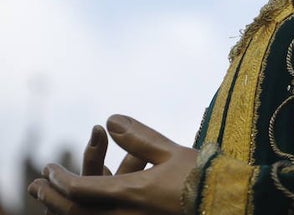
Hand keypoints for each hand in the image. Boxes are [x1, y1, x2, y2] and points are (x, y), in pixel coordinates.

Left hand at [28, 115, 196, 214]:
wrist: (223, 202)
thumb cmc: (200, 176)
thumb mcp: (169, 151)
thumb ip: (138, 137)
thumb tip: (110, 119)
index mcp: (129, 195)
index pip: (80, 190)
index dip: (59, 179)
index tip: (49, 168)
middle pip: (75, 212)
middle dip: (52, 198)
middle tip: (38, 185)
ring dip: (63, 209)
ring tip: (50, 197)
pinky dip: (84, 214)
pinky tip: (82, 208)